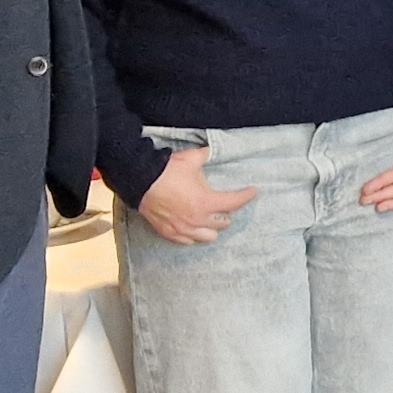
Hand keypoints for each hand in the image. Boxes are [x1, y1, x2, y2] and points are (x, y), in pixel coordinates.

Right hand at [134, 146, 258, 244]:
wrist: (140, 181)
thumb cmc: (166, 171)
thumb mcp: (192, 159)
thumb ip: (206, 156)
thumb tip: (211, 151)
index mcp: (206, 202)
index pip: (234, 203)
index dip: (246, 196)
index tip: (253, 191)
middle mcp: (197, 219)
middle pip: (223, 223)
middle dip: (227, 213)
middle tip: (226, 204)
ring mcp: (183, 229)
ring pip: (208, 237)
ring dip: (213, 228)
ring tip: (211, 219)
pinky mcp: (169, 232)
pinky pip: (187, 241)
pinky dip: (193, 236)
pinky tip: (193, 228)